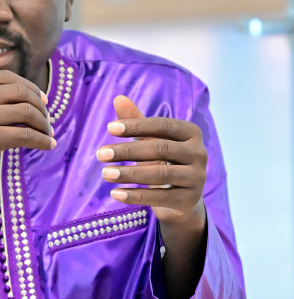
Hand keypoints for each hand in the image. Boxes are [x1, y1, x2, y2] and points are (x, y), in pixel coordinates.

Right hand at [0, 30, 54, 199]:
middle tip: (46, 118)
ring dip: (43, 123)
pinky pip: (26, 135)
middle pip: (19, 92)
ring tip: (47, 132)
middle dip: (39, 105)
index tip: (40, 101)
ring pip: (27, 112)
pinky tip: (48, 145)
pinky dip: (42, 140)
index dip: (29, 88)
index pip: (7, 78)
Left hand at [96, 95, 206, 226]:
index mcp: (191, 132)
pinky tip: (115, 193)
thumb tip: (118, 98)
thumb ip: (137, 122)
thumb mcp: (150, 140)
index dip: (136, 126)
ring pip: (160, 174)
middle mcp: (199, 153)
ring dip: (129, 174)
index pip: (162, 125)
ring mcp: (197, 177)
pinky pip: (160, 197)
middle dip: (128, 151)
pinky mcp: (190, 200)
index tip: (109, 128)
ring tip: (105, 174)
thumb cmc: (162, 162)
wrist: (180, 199)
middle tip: (100, 154)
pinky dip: (136, 195)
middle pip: (160, 149)